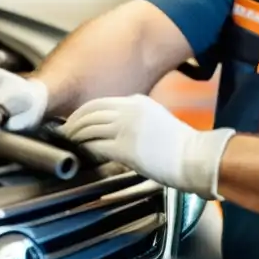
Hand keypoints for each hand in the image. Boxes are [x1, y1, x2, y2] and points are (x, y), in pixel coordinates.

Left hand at [58, 95, 234, 199]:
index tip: (73, 123)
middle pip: (89, 113)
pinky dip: (83, 149)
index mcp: (137, 101)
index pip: (99, 103)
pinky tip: (78, 155)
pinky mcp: (125, 147)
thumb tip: (116, 132)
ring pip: (89, 128)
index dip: (81, 113)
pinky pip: (95, 145)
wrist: (195, 157)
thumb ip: (135, 120)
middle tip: (63, 134)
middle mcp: (130, 110)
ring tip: (67, 145)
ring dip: (74, 137)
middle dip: (72, 123)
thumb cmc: (180, 146)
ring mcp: (126, 128)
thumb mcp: (156, 121)